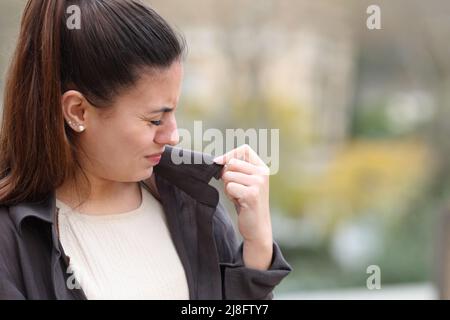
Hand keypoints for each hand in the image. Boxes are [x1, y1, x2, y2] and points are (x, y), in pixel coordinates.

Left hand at [214, 144, 272, 269]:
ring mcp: (258, 183)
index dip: (229, 154)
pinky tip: (239, 201)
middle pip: (232, 163)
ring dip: (228, 187)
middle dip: (227, 175)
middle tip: (234, 187)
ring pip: (229, 176)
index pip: (244, 149)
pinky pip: (230, 187)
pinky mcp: (252, 194)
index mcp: (262, 167)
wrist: (257, 226)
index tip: (219, 162)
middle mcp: (262, 173)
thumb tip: (217, 160)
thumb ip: (236, 169)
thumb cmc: (247, 202)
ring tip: (238, 195)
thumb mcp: (244, 181)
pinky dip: (230, 195)